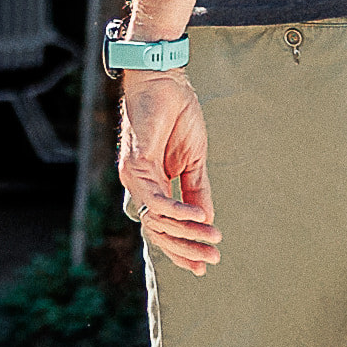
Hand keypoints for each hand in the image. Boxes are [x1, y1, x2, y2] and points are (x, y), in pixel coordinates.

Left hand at [120, 70, 217, 275]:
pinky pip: (157, 200)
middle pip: (158, 232)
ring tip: (211, 236)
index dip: (184, 247)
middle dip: (185, 249)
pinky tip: (200, 217)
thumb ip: (197, 191)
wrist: (165, 82)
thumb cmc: (178, 114)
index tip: (206, 264)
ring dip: (186, 232)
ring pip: (158, 220)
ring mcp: (135, 178)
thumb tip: (207, 222)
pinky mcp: (135, 166)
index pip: (165, 227)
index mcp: (154, 185)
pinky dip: (179, 211)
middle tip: (211, 260)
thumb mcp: (194, 161)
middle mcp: (140, 186)